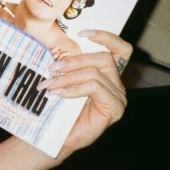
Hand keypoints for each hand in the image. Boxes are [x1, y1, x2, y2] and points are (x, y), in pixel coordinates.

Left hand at [40, 29, 130, 157]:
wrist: (57, 136)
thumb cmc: (59, 107)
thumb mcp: (64, 80)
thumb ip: (68, 64)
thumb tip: (57, 46)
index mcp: (107, 74)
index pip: (120, 49)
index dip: (106, 37)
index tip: (83, 32)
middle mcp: (117, 84)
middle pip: (104, 59)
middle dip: (75, 60)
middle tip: (52, 68)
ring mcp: (118, 97)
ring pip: (95, 73)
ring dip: (68, 77)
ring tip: (50, 84)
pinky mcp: (115, 109)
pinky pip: (95, 88)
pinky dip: (74, 88)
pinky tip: (60, 93)